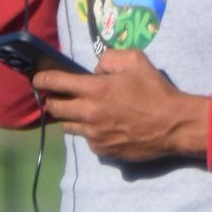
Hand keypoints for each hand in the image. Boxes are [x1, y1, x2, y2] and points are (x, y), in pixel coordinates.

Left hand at [34, 48, 208, 162]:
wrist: (173, 126)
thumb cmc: (155, 91)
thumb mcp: (135, 60)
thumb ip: (108, 59)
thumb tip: (96, 71)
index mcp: (94, 90)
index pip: (55, 83)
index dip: (42, 79)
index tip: (38, 79)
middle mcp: (88, 114)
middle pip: (54, 109)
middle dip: (53, 101)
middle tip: (59, 97)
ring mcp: (94, 136)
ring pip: (68, 127)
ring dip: (71, 118)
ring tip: (84, 113)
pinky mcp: (102, 151)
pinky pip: (87, 141)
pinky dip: (90, 133)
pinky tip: (104, 128)